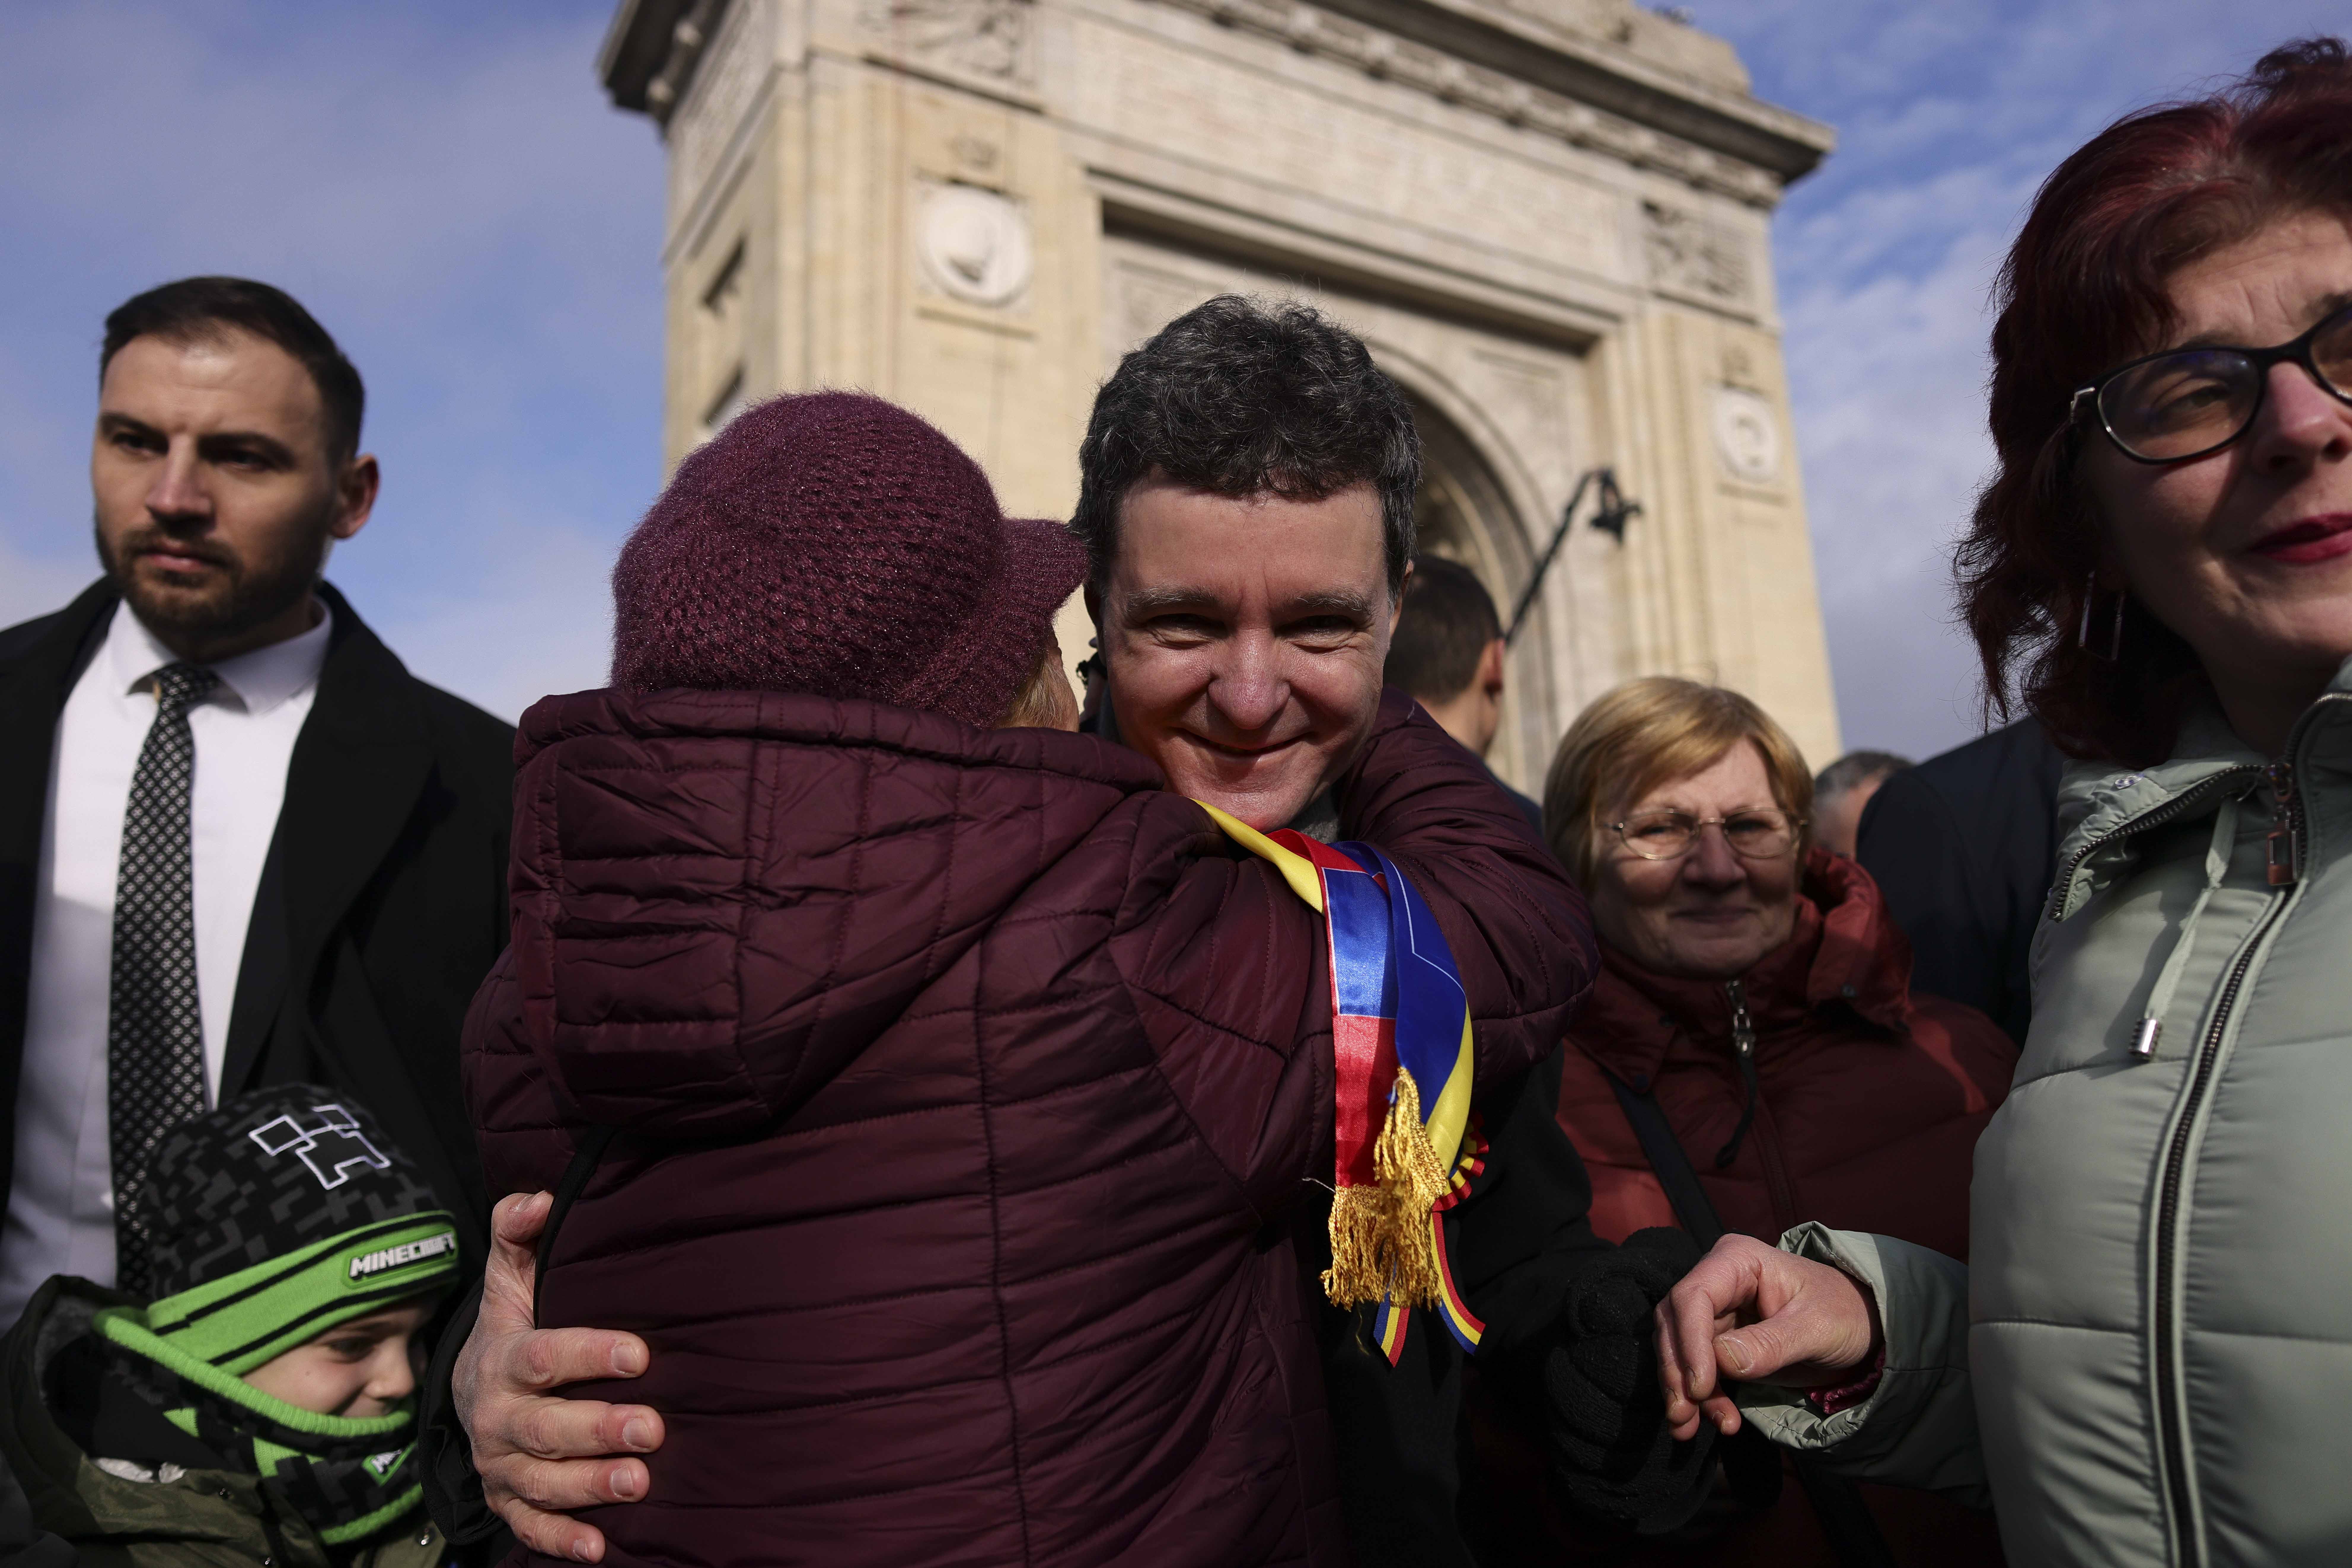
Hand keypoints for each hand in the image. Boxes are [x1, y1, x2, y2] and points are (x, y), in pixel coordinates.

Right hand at [452, 1192, 665, 1562]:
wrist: (466, 1390)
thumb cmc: (512, 1328)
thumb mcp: (509, 1278)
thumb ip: (518, 1233)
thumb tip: (537, 1199)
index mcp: (503, 1361)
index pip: (545, 1357)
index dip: (590, 1353)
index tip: (640, 1353)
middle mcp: (497, 1418)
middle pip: (547, 1427)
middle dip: (599, 1429)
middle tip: (653, 1428)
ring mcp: (501, 1464)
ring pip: (543, 1481)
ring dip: (590, 1486)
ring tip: (640, 1483)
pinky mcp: (507, 1500)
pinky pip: (529, 1525)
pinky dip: (560, 1539)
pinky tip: (598, 1548)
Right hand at [1653, 1234, 1880, 1442]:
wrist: (1860, 1328)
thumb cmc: (1844, 1315)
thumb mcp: (1818, 1329)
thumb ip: (1772, 1344)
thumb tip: (1722, 1363)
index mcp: (1738, 1260)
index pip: (1695, 1296)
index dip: (1689, 1341)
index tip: (1699, 1387)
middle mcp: (1717, 1280)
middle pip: (1676, 1323)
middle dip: (1677, 1371)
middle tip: (1682, 1416)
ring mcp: (1715, 1311)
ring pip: (1678, 1348)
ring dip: (1681, 1391)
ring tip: (1688, 1429)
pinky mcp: (1718, 1340)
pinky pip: (1695, 1368)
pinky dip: (1699, 1398)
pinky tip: (1714, 1421)